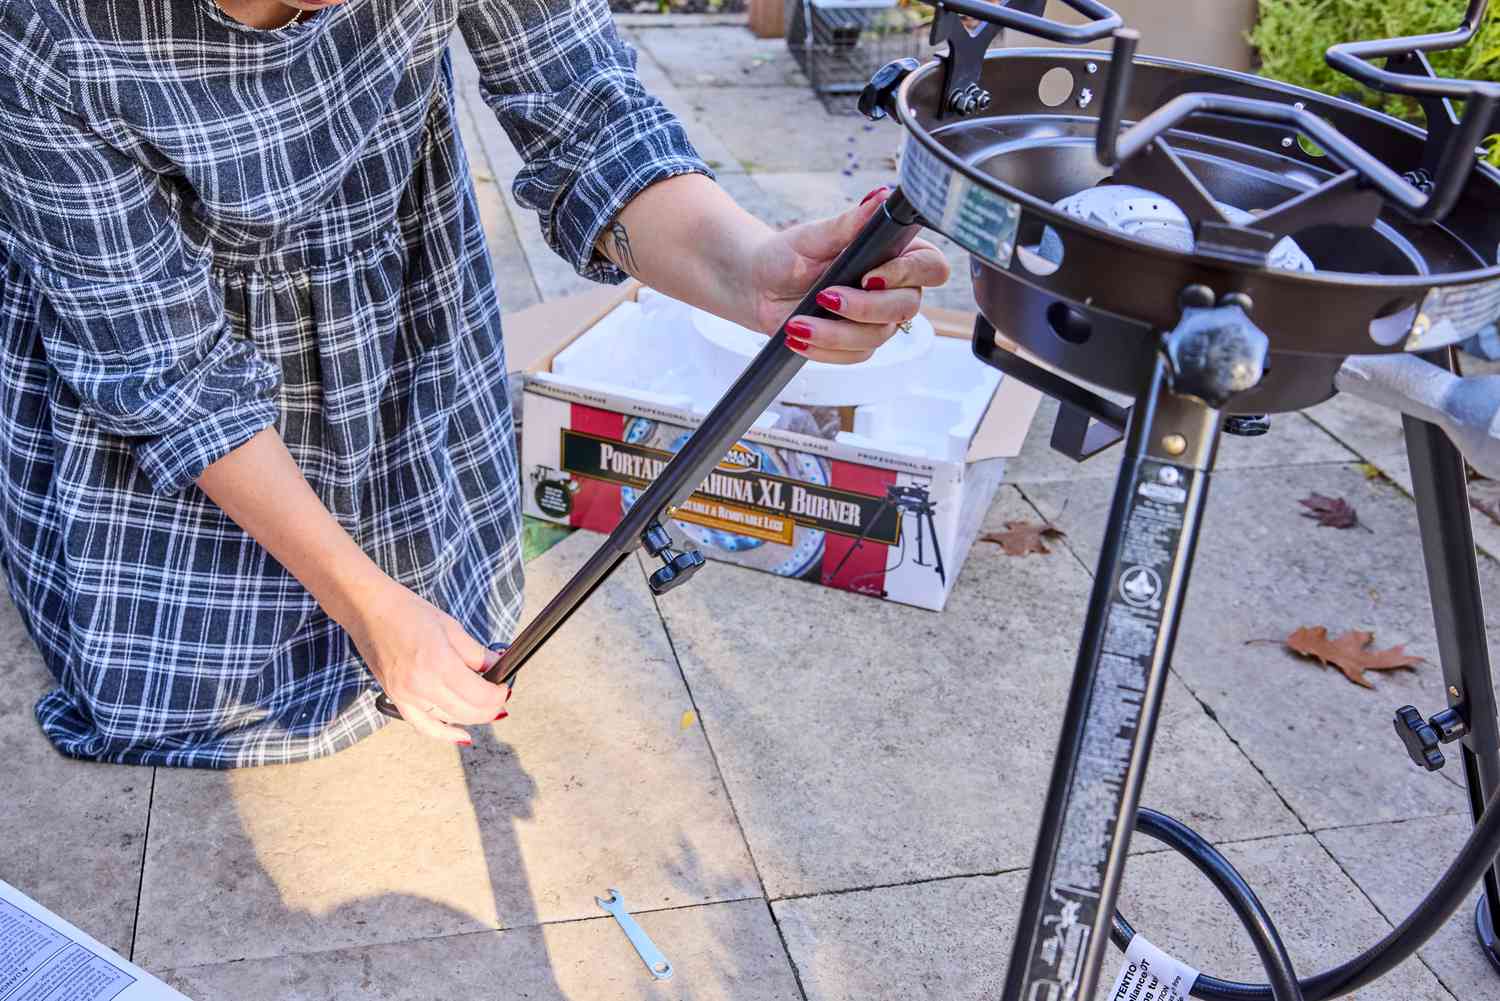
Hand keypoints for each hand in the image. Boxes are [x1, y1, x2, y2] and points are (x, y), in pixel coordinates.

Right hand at [348, 582, 508, 743]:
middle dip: (490, 708)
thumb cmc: (407, 612)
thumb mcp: (452, 628)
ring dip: (472, 718)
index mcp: (439, 664)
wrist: (369, 610)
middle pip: (468, 711)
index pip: (480, 695)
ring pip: (450, 720)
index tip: (505, 687)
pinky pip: (423, 725)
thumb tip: (498, 667)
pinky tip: (462, 736)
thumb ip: (477, 654)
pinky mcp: (396, 698)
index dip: (498, 695)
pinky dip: (444, 733)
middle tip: (499, 697)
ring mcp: (406, 695)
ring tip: (486, 709)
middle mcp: (421, 685)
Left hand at [746, 186, 949, 363]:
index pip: (931, 266)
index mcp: (895, 253)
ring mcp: (878, 319)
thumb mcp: (815, 235)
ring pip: (877, 336)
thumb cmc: (789, 254)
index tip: (869, 275)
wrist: (760, 286)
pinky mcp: (857, 343)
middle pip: (906, 307)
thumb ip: (850, 222)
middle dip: (865, 306)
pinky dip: (824, 348)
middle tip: (825, 296)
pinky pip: (854, 355)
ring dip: (835, 332)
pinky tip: (798, 336)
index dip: (908, 274)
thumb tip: (882, 197)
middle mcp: (894, 288)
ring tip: (799, 321)